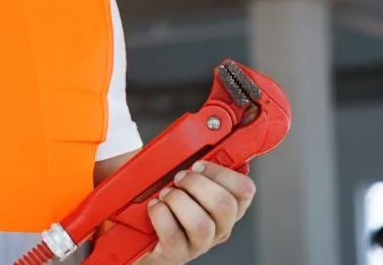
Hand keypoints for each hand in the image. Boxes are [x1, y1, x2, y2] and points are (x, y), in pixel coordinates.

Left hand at [140, 161, 254, 263]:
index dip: (223, 173)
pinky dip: (160, 214)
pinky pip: (173, 234)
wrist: (138, 228)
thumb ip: (198, 159)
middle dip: (196, 184)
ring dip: (177, 200)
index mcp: (227, 205)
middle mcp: (219, 227)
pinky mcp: (177, 253)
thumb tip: (205, 129)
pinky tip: (154, 207)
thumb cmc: (165, 197)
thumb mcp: (183, 175)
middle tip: (179, 178)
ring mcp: (199, 243)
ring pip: (201, 223)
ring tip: (165, 195)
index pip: (245, 190)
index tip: (200, 164)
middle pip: (224, 205)